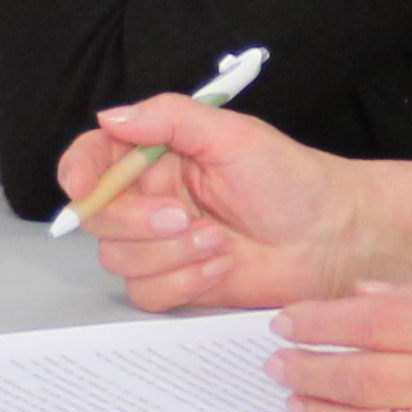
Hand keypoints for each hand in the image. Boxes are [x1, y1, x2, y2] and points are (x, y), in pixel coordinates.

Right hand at [62, 94, 411, 310]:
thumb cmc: (292, 179)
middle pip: (98, 219)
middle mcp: (151, 199)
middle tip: (185, 218)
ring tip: (219, 242)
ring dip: (169, 255)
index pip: (93, 160)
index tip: (84, 188)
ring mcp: (162, 244)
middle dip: (137, 224)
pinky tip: (220, 267)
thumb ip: (169, 118)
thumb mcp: (232, 134)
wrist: (333, 236)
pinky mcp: (179, 282)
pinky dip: (182, 283)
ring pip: (119, 261)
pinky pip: (146, 294)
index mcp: (157, 156)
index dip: (79, 174)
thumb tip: (110, 117)